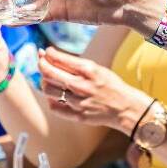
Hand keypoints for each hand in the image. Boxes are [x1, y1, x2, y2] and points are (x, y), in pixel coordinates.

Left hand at [38, 46, 152, 132]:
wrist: (125, 108)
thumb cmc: (110, 85)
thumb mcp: (96, 68)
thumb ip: (75, 63)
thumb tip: (51, 55)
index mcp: (88, 70)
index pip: (58, 59)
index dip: (47, 54)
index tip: (45, 52)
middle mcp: (82, 86)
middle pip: (49, 73)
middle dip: (41, 64)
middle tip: (41, 60)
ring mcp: (79, 102)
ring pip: (49, 90)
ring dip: (44, 82)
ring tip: (48, 78)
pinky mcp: (77, 116)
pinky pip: (54, 107)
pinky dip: (51, 99)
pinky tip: (55, 95)